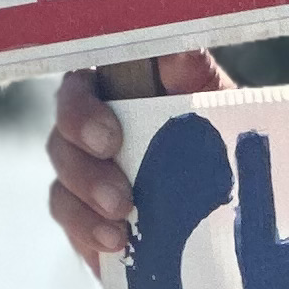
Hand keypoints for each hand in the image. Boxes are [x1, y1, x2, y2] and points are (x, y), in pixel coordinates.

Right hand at [46, 52, 233, 266]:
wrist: (226, 212)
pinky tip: (116, 239)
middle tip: (111, 152)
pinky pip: (69, 214)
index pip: (83, 81)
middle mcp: (92, 124)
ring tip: (123, 211)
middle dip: (82, 136)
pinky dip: (89, 227)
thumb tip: (178, 50)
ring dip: (88, 187)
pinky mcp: (82, 212)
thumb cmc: (217, 142)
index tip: (109, 133)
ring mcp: (82, 169)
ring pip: (62, 170)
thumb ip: (194, 76)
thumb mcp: (215, 105)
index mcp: (121, 88)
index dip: (82, 102)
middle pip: (63, 121)